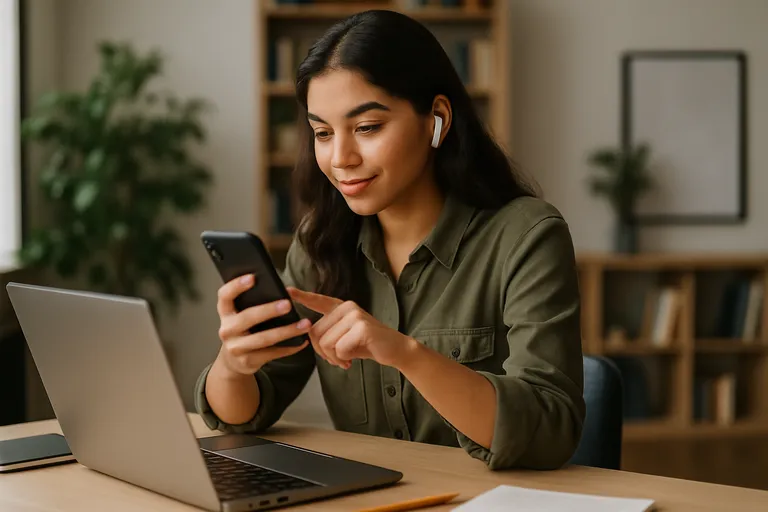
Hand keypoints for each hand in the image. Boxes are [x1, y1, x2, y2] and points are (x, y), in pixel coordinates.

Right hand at [214, 274, 309, 377]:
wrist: (233, 361)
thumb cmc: (242, 330)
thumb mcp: (239, 315)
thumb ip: (250, 303)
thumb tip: (276, 288)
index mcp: (225, 313)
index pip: (225, 296)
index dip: (236, 286)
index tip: (253, 277)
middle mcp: (227, 330)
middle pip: (247, 318)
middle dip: (269, 310)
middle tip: (288, 304)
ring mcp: (236, 347)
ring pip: (264, 339)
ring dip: (287, 331)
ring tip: (305, 324)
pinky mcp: (248, 361)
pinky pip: (272, 353)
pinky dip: (290, 347)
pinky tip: (302, 341)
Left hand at [287, 287, 415, 369]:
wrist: (395, 350)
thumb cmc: (367, 345)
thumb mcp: (344, 337)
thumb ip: (328, 332)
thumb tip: (308, 335)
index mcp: (341, 308)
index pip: (318, 301)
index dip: (302, 296)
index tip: (287, 290)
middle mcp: (347, 307)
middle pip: (315, 333)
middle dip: (322, 352)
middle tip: (338, 358)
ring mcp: (355, 315)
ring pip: (326, 343)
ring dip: (333, 358)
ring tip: (346, 359)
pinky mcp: (361, 327)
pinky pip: (339, 349)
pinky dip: (343, 359)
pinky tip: (353, 359)